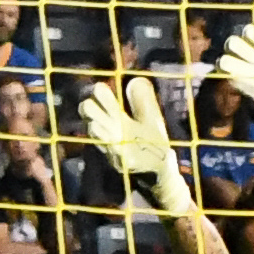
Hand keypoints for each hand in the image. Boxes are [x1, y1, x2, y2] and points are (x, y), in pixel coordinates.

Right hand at [80, 76, 193, 213]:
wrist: (163, 172)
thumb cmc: (153, 144)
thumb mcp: (150, 119)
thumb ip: (142, 102)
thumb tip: (135, 81)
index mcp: (118, 120)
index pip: (101, 102)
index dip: (100, 94)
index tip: (100, 89)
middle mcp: (112, 133)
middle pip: (92, 116)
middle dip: (91, 110)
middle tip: (90, 104)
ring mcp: (117, 149)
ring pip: (99, 135)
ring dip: (99, 130)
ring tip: (95, 124)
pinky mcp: (127, 165)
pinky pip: (118, 156)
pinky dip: (117, 151)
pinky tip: (117, 146)